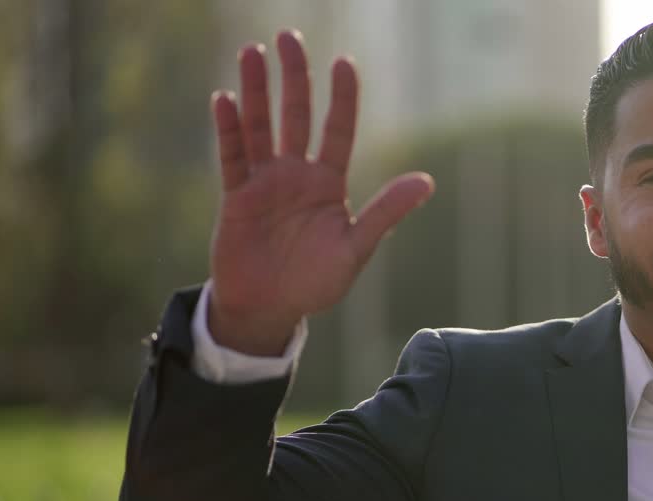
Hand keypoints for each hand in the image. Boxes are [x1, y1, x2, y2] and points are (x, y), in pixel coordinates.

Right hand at [207, 30, 433, 354]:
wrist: (271, 309)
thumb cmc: (317, 283)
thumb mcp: (356, 248)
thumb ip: (386, 212)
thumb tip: (427, 181)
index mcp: (329, 184)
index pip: (337, 131)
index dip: (341, 98)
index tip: (344, 63)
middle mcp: (297, 175)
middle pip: (295, 117)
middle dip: (293, 78)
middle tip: (288, 38)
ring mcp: (265, 183)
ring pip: (260, 127)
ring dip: (256, 91)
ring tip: (252, 52)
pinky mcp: (236, 197)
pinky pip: (232, 157)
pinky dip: (228, 129)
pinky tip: (226, 98)